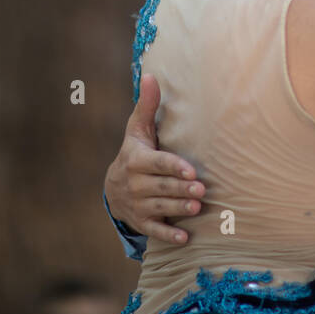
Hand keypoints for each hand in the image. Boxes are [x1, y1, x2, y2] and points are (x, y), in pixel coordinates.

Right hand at [104, 73, 205, 243]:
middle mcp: (135, 184)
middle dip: (180, 189)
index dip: (173, 167)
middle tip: (201, 190)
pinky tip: (185, 238)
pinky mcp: (141, 222)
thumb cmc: (135, 151)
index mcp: (136, 160)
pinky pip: (154, 229)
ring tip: (198, 208)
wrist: (113, 188)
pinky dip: (168, 235)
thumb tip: (151, 75)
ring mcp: (137, 204)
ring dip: (178, 209)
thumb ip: (147, 105)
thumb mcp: (137, 129)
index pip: (157, 164)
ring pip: (160, 207)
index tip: (190, 170)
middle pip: (161, 187)